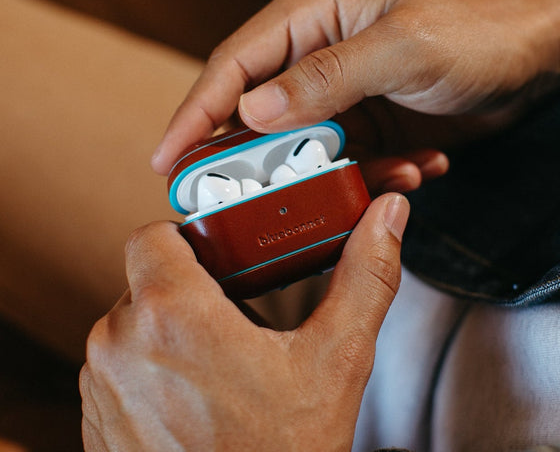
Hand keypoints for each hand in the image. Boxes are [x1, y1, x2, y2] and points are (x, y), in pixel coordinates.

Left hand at [80, 193, 408, 451]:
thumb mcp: (336, 361)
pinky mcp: (96, 417)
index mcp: (172, 315)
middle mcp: (121, 344)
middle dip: (189, 286)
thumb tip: (388, 217)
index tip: (218, 254)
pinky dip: (152, 365)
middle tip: (233, 309)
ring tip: (218, 357)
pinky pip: (121, 362)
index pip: (154, 234)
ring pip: (134, 320)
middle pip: (148, 277)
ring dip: (170, 327)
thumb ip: (364, 277)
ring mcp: (102, 384)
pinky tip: (194, 393)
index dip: (188, 237)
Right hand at [152, 0, 558, 185]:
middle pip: (256, 111)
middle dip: (256, 160)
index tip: (164, 160)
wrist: (526, 57)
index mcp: (309, 10)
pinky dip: (372, 174)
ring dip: (332, 174)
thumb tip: (252, 110)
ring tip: (385, 177)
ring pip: (303, 146)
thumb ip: (327, 77)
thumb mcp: (403, 48)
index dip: (194, 112)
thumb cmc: (470, 33)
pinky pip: (345, 159)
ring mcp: (335, 89)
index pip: (233, 64)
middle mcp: (312, 48)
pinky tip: (414, 169)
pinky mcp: (360, 120)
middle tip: (248, 203)